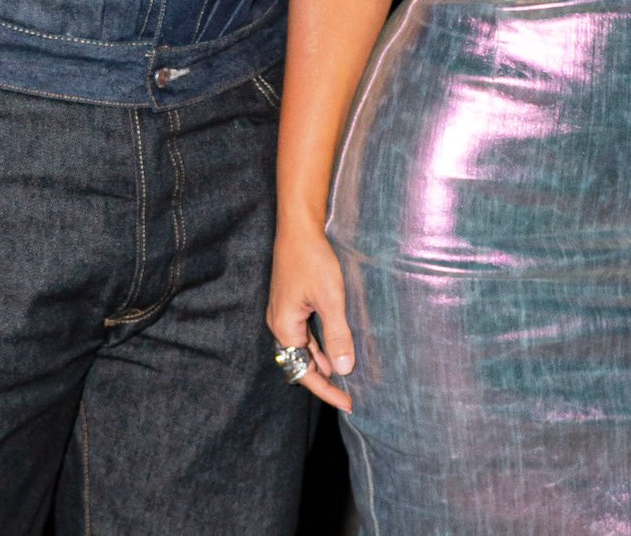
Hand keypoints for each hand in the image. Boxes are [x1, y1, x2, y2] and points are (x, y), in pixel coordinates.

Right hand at [266, 222, 354, 412]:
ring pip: (303, 348)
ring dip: (323, 362)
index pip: (304, 372)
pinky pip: (304, 334)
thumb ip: (337, 335)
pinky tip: (336, 347)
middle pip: (300, 363)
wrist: (298, 227)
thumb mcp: (330, 299)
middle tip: (351, 393)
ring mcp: (283, 313)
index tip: (348, 404)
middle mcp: (279, 323)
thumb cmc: (313, 259)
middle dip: (324, 380)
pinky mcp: (291, 303)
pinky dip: (320, 345)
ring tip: (346, 375)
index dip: (326, 390)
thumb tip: (343, 370)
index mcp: (284, 327)